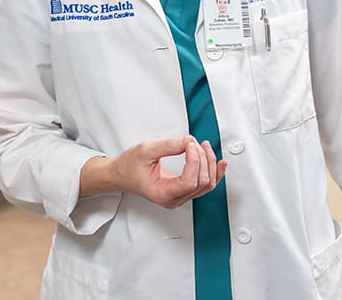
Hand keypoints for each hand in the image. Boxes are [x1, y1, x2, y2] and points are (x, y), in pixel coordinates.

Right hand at [81, 136, 226, 208]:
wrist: (120, 174)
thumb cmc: (128, 166)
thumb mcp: (146, 149)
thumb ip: (170, 145)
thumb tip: (190, 141)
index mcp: (161, 193)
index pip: (190, 181)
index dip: (195, 161)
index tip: (189, 145)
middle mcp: (173, 199)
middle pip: (201, 182)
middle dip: (203, 158)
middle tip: (193, 143)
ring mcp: (180, 197)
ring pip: (207, 184)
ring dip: (210, 163)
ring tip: (204, 146)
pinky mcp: (184, 191)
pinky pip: (206, 185)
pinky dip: (214, 172)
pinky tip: (220, 163)